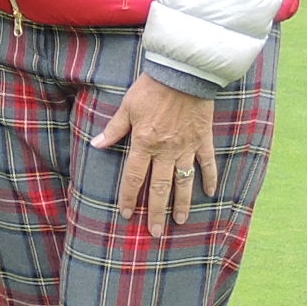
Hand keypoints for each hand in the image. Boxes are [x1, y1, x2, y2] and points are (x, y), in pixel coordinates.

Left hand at [87, 73, 222, 238]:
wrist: (183, 73)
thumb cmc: (152, 88)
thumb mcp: (128, 107)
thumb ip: (114, 129)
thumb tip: (96, 144)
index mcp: (144, 143)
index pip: (134, 178)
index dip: (130, 198)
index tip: (127, 214)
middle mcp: (165, 150)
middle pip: (160, 187)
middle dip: (157, 211)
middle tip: (156, 232)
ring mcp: (186, 147)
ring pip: (184, 182)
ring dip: (182, 203)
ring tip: (179, 221)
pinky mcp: (202, 139)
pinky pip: (207, 163)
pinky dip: (209, 178)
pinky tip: (210, 193)